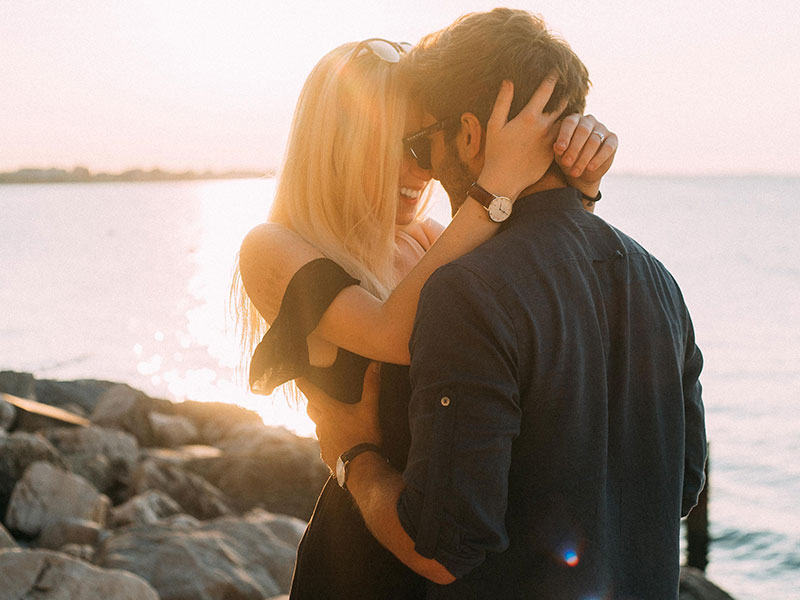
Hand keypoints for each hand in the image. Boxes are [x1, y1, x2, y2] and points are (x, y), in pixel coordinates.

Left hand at [303, 362, 382, 470]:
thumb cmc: (364, 435)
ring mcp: (323, 441)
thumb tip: (375, 364)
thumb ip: (372, 386)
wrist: (361, 467)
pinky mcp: (326, 454)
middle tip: (314, 397)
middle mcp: (322, 425)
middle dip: (311, 402)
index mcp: (329, 411)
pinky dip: (329, 438)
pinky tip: (339, 440)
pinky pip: (325, 442)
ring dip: (321, 420)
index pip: (312, 393)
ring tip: (331, 419)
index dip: (304, 384)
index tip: (297, 378)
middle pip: (311, 409)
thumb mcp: (370, 408)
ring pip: (318, 426)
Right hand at [479, 77, 566, 199]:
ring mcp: (551, 142)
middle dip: (566, 94)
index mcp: (529, 117)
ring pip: (565, 123)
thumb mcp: (494, 125)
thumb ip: (503, 102)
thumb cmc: (496, 152)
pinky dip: (566, 133)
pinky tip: (567, 130)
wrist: (504, 180)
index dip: (552, 79)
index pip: (545, 91)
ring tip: (570, 107)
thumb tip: (508, 81)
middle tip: (570, 85)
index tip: (557, 70)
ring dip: (568, 115)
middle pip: (562, 105)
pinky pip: (564, 139)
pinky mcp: (553, 155)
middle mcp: (544, 128)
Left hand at [553, 114, 617, 196]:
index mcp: (574, 120)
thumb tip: (557, 146)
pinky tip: (590, 168)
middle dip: (574, 148)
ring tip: (575, 172)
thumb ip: (559, 150)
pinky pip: (607, 147)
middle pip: (583, 131)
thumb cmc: (569, 160)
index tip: (560, 149)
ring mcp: (602, 128)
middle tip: (567, 163)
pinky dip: (598, 159)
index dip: (565, 135)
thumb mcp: (560, 156)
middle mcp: (588, 121)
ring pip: (594, 141)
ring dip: (584, 158)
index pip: (570, 123)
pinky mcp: (613, 139)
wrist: (583, 172)